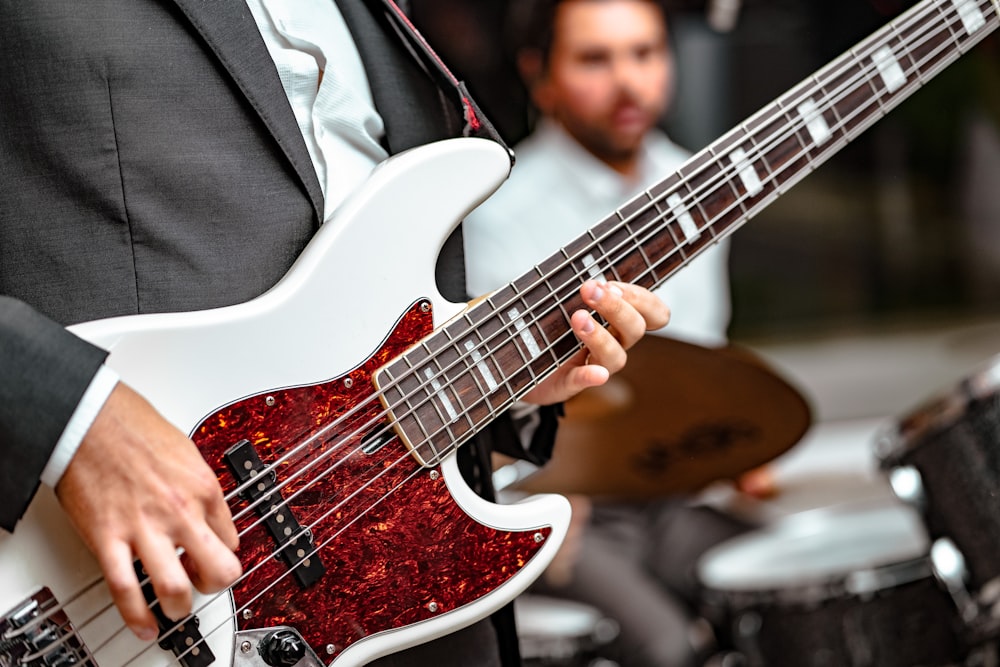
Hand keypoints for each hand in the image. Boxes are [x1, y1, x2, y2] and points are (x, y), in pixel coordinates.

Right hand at [55, 382, 241, 640]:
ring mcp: (144, 528)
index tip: (216, 559)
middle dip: (214, 587)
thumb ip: (198, 487)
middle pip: (217, 570)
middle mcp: (179, 511)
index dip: (225, 554)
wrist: (91, 419)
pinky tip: (143, 624)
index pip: (231, 540)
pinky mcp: (108, 538)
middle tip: (204, 586)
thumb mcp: (187, 453)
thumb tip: (205, 512)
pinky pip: (125, 590)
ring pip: (174, 589)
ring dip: (178, 608)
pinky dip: (137, 616)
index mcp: (203, 488)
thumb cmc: (134, 427)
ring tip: (174, 608)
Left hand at [523, 280, 668, 405]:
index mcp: (618, 322)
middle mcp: (613, 344)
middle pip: (635, 329)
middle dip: (615, 307)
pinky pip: (585, 381)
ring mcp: (593, 364)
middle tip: (589, 289)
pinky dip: (591, 376)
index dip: (642, 299)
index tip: (611, 284)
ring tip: (578, 317)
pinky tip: (596, 374)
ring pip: (616, 356)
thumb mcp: (566, 299)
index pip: (654, 314)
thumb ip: (580, 286)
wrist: (521, 361)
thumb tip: (580, 266)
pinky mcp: (570, 382)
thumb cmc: (550, 325)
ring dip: (600, 335)